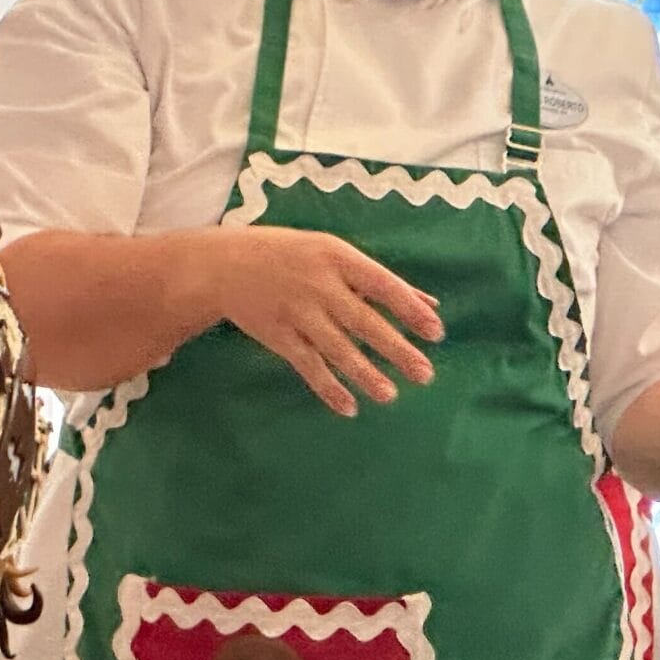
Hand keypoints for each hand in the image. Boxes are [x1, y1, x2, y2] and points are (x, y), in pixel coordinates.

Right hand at [205, 227, 442, 417]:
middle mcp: (318, 284)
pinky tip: (348, 407)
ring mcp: (296, 311)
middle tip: (424, 374)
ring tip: (390, 395)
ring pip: (336, 348)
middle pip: (363, 321)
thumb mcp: (333, 253)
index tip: (436, 333)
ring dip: (364, 374)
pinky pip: (306, 365)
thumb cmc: (290, 255)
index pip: (382, 284)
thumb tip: (429, 304)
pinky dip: (327, 387)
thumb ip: (380, 280)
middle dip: (396, 350)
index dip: (410, 310)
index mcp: (337, 257)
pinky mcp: (276, 334)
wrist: (223, 266)